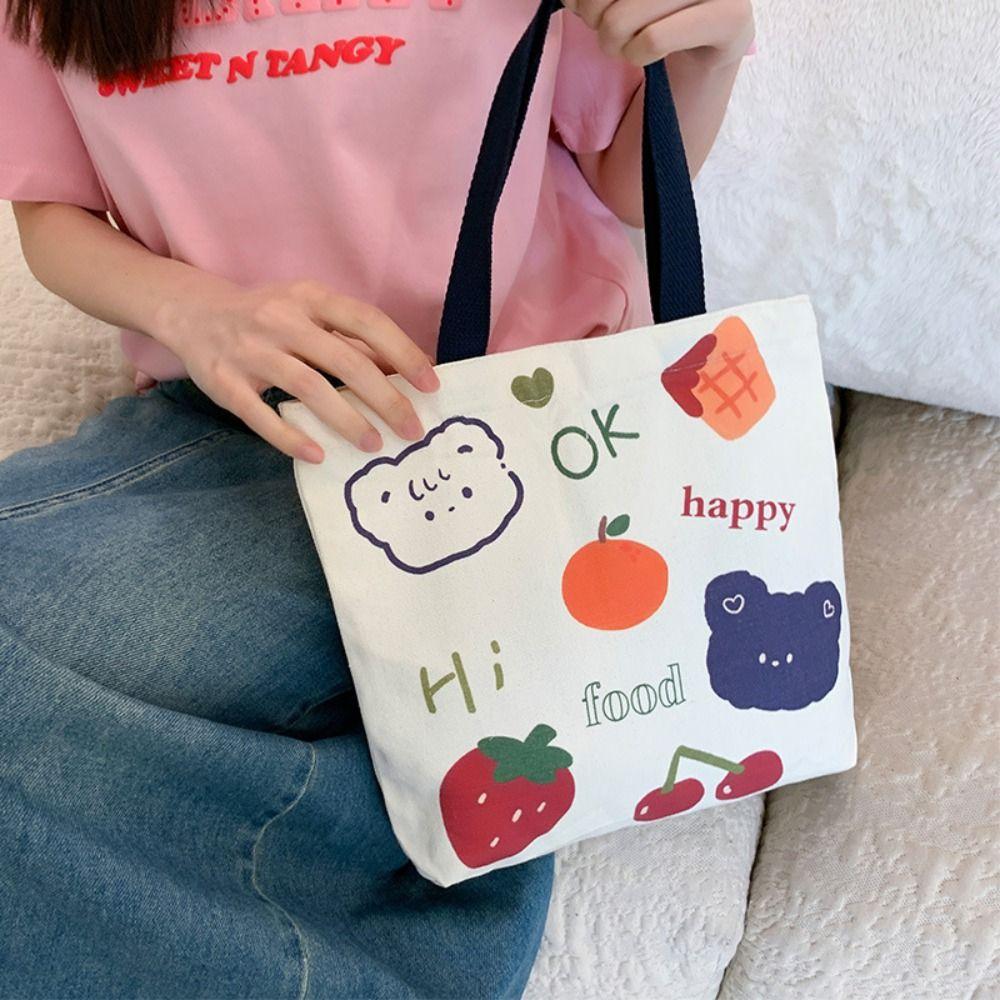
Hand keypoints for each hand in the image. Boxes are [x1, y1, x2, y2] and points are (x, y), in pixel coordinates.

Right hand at [153, 277, 438, 463]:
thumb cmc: (268, 316)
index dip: (402, 352)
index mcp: (310, 297)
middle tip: (411, 430)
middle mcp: (281, 319)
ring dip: (346, 419)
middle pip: (344, 360)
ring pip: (307, 387)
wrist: (193, 312)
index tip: (430, 385)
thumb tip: (406, 371)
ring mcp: (250, 351)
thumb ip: (350, 337)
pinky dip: (290, 437)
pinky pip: (260, 414)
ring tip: (374, 445)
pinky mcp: (224, 382)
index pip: (366, 321)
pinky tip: (318, 455)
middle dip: (385, 398)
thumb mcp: (309, 311)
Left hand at [564, 0, 754, 69]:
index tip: (579, 5)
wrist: (708, 44)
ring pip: (624, 18)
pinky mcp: (731, 19)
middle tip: (603, 29)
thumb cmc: (656, 9)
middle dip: (593, 17)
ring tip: (622, 45)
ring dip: (613, 43)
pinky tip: (643, 54)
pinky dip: (636, 55)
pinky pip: (653, 40)